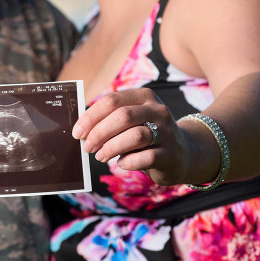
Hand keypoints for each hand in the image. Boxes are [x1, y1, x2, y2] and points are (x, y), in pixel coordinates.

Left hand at [72, 88, 187, 185]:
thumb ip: (110, 120)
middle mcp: (158, 110)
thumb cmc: (146, 136)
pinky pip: (146, 157)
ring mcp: (167, 131)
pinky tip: (122, 163)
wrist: (182, 154)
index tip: (77, 132)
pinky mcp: (170, 154)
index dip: (91, 117)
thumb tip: (82, 129)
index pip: (112, 100)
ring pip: (135, 135)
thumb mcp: (132, 121)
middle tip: (86, 147)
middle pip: (122, 116)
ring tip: (100, 156)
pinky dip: (128, 162)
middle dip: (99, 132)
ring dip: (111, 148)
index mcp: (144, 96)